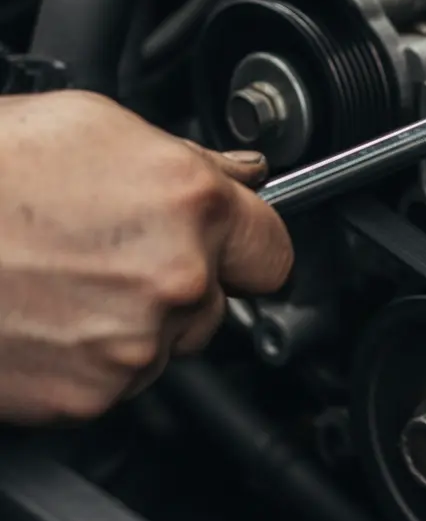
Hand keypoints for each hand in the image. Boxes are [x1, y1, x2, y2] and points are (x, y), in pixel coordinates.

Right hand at [0, 91, 291, 423]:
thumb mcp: (103, 126)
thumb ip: (193, 160)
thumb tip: (242, 173)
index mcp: (193, 204)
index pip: (273, 249)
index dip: (252, 245)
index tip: (238, 246)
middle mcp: (177, 277)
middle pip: (222, 299)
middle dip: (190, 280)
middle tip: (128, 254)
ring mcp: (135, 341)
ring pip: (172, 342)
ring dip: (143, 320)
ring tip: (78, 279)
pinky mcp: (90, 394)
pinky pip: (122, 380)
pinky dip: (99, 357)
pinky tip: (56, 314)